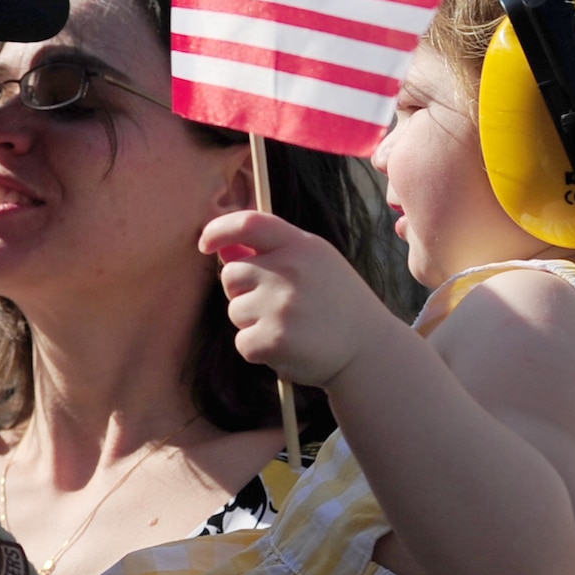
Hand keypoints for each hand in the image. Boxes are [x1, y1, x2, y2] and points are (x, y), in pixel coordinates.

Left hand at [199, 210, 395, 387]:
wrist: (369, 350)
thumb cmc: (336, 304)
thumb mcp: (315, 265)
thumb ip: (273, 252)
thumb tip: (223, 248)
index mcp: (302, 246)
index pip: (248, 224)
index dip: (219, 230)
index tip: (205, 243)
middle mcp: (289, 270)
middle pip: (231, 274)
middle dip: (241, 291)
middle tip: (275, 306)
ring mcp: (280, 305)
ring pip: (235, 311)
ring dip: (252, 323)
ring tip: (289, 327)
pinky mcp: (273, 339)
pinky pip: (242, 342)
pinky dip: (258, 350)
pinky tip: (288, 347)